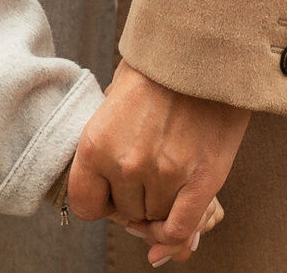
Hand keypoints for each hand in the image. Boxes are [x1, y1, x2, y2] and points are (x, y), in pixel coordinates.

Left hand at [67, 61, 249, 264]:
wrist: (201, 51)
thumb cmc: (155, 70)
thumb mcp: (113, 99)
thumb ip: (106, 141)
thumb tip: (106, 178)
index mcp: (95, 142)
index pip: (84, 205)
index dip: (99, 204)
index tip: (111, 194)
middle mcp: (126, 164)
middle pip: (126, 211)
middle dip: (134, 200)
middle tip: (147, 176)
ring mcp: (165, 174)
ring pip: (155, 217)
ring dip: (159, 206)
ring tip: (166, 178)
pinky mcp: (202, 180)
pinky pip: (181, 228)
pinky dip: (175, 235)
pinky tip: (172, 225)